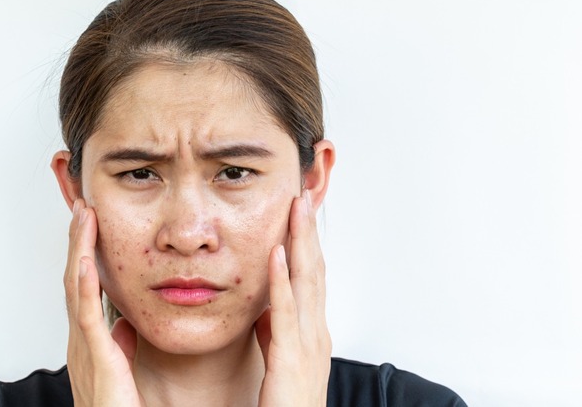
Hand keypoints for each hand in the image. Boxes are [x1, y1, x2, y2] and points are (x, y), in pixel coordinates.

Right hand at [64, 199, 144, 405]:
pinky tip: (87, 260)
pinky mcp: (95, 358)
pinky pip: (86, 316)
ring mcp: (83, 346)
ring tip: (84, 216)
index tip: (90, 223)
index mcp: (87, 339)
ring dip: (80, 249)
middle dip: (78, 241)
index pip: (83, 285)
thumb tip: (124, 324)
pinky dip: (85, 285)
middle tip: (83, 206)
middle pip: (75, 277)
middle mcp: (80, 338)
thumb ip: (119, 344)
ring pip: (76, 287)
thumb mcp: (119, 368)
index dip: (84, 252)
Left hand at [255, 190, 331, 405]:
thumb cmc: (287, 403)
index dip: (307, 242)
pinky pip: (285, 312)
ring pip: (306, 282)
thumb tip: (265, 310)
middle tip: (302, 195)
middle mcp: (315, 332)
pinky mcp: (290, 358)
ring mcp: (307, 344)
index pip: (312, 276)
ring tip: (295, 210)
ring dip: (301, 242)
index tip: (299, 213)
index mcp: (312, 331)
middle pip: (315, 270)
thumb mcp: (280, 359)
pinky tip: (277, 254)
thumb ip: (275, 332)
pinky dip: (281, 280)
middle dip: (309, 232)